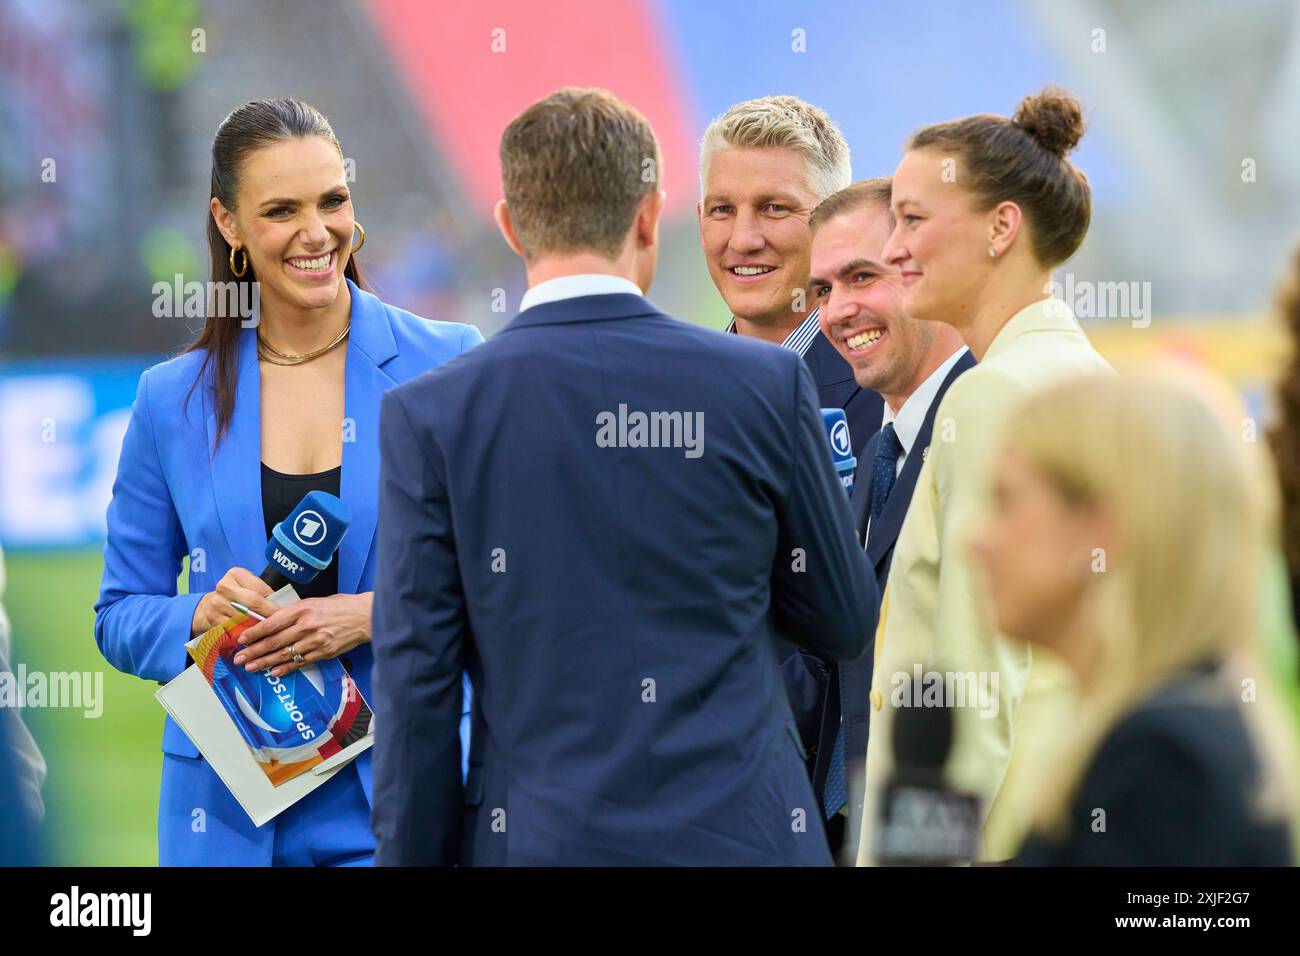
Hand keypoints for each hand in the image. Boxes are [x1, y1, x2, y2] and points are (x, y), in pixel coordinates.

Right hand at [191, 567, 280, 637]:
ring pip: (244, 618)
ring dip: (259, 627)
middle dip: (269, 614)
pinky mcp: (213, 619)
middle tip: (283, 624)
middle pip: (253, 603)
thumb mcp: (247, 586)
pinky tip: (255, 639)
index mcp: (235, 574)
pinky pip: (234, 629)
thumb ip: (262, 592)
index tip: (287, 612)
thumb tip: (284, 606)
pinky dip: (246, 635)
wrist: (208, 606)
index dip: (274, 602)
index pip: (260, 589)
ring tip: (272, 633)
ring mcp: (217, 603)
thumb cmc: (236, 596)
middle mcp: (224, 587)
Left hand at [232, 592, 372, 676]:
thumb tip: (273, 622)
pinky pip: (300, 662)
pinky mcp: (324, 652)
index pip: (272, 622)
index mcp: (303, 609)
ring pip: (285, 654)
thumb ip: (295, 613)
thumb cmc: (341, 606)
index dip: (255, 633)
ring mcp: (316, 641)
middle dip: (254, 651)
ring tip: (251, 667)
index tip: (242, 640)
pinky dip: (286, 668)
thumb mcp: (315, 602)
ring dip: (265, 662)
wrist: (365, 616)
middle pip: (274, 641)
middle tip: (240, 659)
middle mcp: (307, 625)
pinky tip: (274, 672)